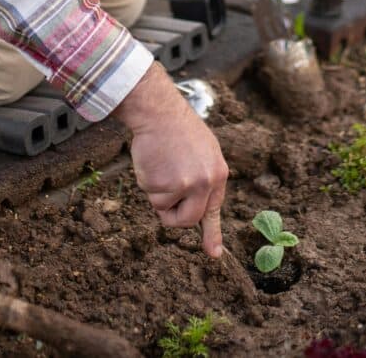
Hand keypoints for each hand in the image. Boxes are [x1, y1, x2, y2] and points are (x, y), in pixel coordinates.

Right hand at [114, 65, 229, 257]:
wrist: (160, 112)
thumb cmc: (177, 130)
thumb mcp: (202, 152)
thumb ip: (202, 177)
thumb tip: (197, 203)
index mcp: (218, 173)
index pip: (214, 209)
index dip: (212, 233)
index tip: (215, 254)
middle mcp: (206, 182)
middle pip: (188, 220)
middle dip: (173, 216)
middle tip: (165, 198)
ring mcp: (187, 184)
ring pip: (164, 208)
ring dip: (157, 193)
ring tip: (161, 164)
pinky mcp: (166, 184)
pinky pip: (151, 197)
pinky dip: (147, 183)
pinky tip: (153, 162)